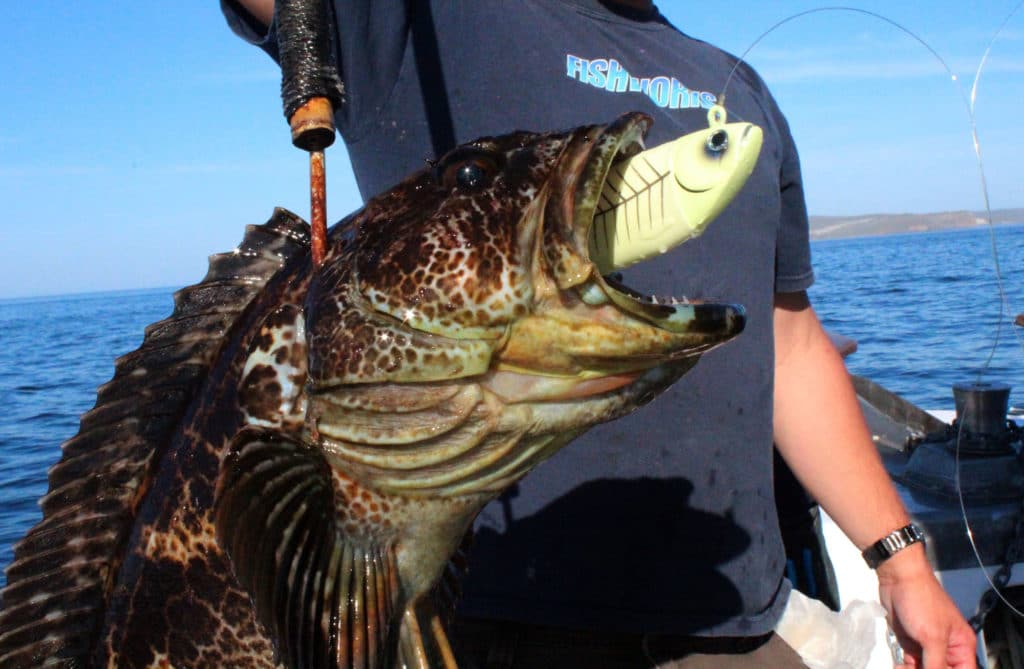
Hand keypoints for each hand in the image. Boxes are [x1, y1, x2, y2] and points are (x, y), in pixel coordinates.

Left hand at [877, 546, 976, 668]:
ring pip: (926, 668)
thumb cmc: (921, 597)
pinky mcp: (911, 641)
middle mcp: (947, 647)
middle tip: (915, 668)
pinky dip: (904, 667)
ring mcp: (928, 644)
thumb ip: (936, 664)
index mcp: (961, 645)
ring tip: (902, 667)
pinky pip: (911, 663)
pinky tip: (898, 666)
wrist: (897, 578)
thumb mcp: (932, 637)